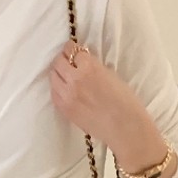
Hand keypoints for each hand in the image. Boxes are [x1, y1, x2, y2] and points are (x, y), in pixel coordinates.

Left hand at [49, 41, 162, 166]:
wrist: (124, 128)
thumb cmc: (124, 100)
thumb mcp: (110, 74)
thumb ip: (93, 66)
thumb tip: (81, 61)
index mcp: (89, 66)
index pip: (71, 49)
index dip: (73, 49)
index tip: (75, 52)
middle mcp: (74, 79)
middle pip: (58, 61)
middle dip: (63, 59)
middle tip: (69, 63)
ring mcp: (67, 96)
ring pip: (53, 76)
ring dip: (59, 73)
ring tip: (67, 76)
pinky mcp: (64, 110)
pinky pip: (54, 93)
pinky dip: (58, 89)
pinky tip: (66, 90)